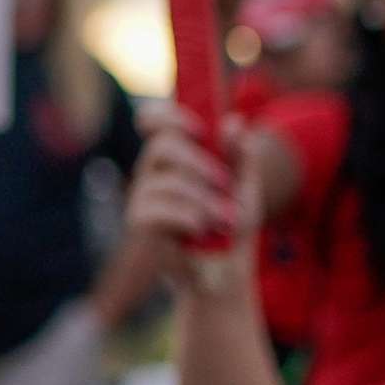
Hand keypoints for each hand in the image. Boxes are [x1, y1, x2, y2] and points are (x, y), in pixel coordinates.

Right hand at [124, 105, 252, 282]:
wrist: (224, 267)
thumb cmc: (231, 222)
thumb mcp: (244, 184)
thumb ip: (240, 154)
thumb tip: (234, 122)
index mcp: (177, 154)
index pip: (154, 121)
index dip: (169, 116)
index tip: (199, 130)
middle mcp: (154, 170)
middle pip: (162, 145)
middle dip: (198, 163)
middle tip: (225, 183)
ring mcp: (143, 194)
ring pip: (165, 181)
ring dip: (201, 199)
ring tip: (225, 219)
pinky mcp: (139, 220)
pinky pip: (155, 209)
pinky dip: (186, 217)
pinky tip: (202, 229)